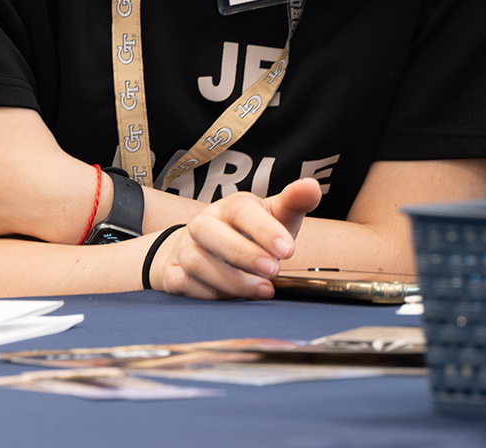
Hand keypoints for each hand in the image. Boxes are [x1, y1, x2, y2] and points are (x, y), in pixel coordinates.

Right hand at [154, 178, 322, 298]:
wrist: (201, 248)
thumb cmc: (246, 233)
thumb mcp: (273, 217)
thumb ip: (293, 203)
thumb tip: (311, 187)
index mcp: (229, 207)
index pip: (241, 210)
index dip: (264, 229)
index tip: (287, 249)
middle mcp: (202, 224)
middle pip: (211, 232)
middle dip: (243, 254)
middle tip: (273, 270)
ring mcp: (184, 249)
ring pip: (198, 262)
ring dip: (232, 280)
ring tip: (263, 290)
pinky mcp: (173, 274)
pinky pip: (185, 284)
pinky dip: (210, 294)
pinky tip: (235, 299)